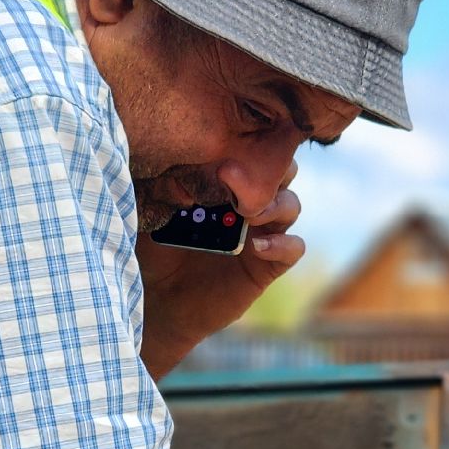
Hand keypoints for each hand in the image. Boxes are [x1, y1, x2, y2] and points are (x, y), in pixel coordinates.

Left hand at [137, 162, 304, 375]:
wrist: (160, 302)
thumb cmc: (154, 253)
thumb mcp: (154, 215)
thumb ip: (165, 187)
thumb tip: (168, 157)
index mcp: (226, 186)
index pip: (251, 154)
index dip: (247, 147)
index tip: (220, 157)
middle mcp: (248, 205)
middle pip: (283, 171)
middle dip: (270, 168)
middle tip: (237, 178)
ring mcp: (262, 233)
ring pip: (291, 205)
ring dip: (275, 204)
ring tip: (247, 215)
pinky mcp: (268, 265)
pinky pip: (294, 248)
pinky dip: (282, 244)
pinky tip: (256, 247)